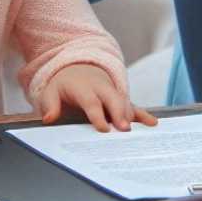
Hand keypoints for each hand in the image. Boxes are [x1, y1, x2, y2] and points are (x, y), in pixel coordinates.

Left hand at [38, 63, 158, 131]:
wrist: (77, 68)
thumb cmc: (64, 85)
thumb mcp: (51, 91)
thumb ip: (50, 105)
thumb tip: (49, 118)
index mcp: (84, 88)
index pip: (91, 102)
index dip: (97, 115)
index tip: (104, 128)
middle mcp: (101, 88)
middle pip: (112, 99)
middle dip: (119, 113)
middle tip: (125, 129)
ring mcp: (112, 92)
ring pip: (124, 102)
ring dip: (132, 116)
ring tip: (140, 132)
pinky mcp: (120, 98)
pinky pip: (132, 105)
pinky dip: (142, 113)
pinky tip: (153, 123)